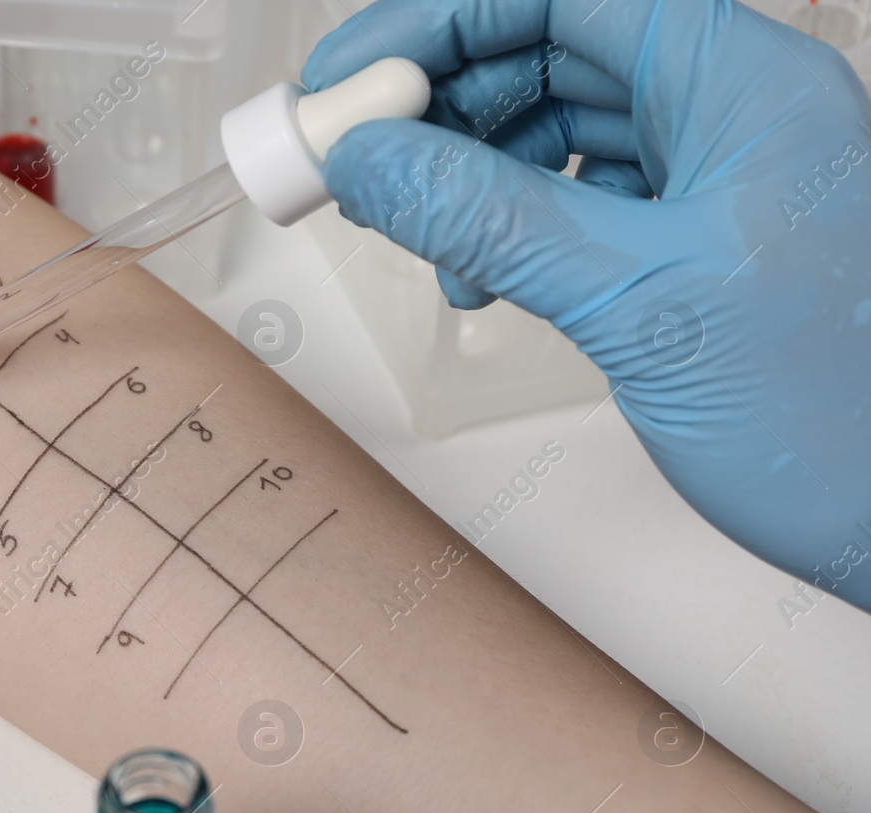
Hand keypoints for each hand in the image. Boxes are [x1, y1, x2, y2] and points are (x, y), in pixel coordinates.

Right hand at [304, 0, 870, 612]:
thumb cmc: (837, 417)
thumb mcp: (637, 300)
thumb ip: (490, 218)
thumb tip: (372, 159)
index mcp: (741, 81)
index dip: (438, 25)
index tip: (347, 80)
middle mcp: (730, 111)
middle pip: (552, 51)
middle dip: (443, 103)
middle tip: (357, 160)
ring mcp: (714, 178)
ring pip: (557, 128)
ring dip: (471, 174)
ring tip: (421, 237)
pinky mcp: (692, 243)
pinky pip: (578, 200)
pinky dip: (510, 229)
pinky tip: (480, 278)